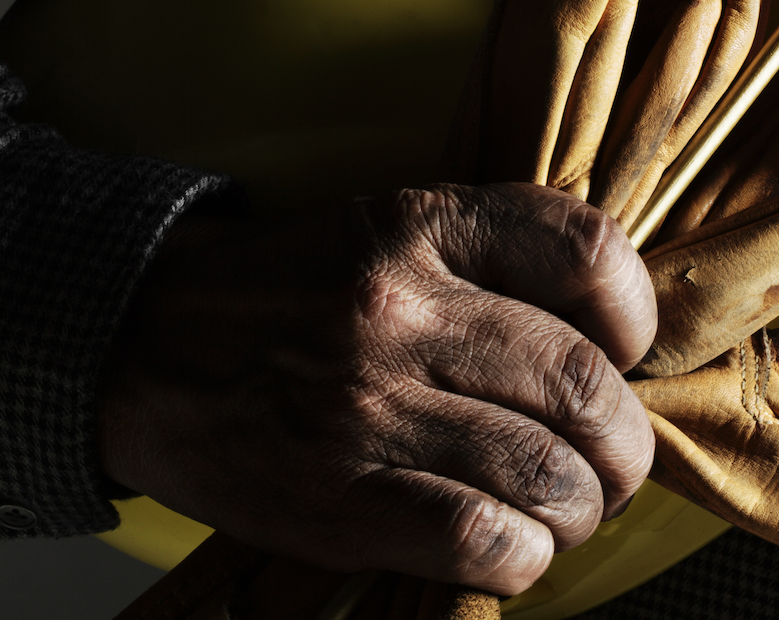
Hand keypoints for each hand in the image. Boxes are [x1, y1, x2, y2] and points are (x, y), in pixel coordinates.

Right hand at [97, 182, 656, 595]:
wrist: (143, 349)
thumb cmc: (293, 292)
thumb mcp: (389, 227)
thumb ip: (497, 260)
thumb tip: (620, 345)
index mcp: (418, 224)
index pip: (587, 251)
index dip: (635, 315)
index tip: (622, 350)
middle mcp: (396, 310)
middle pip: (582, 385)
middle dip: (623, 443)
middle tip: (610, 459)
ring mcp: (363, 409)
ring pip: (547, 475)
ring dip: (581, 508)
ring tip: (564, 506)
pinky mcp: (334, 501)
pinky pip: (484, 542)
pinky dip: (523, 554)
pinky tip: (508, 540)